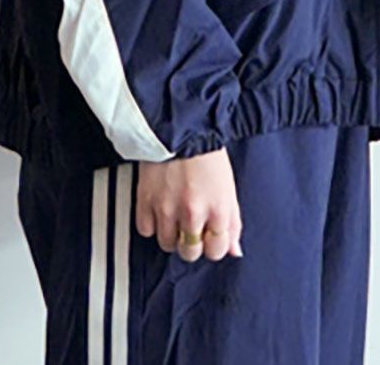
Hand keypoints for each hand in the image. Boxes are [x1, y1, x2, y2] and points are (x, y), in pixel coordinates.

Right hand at [135, 148, 243, 262]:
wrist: (179, 126)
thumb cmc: (206, 152)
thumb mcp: (229, 186)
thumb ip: (232, 222)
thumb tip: (235, 250)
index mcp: (217, 209)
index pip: (217, 251)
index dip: (214, 245)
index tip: (210, 236)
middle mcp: (192, 213)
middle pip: (191, 253)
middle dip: (192, 243)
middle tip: (191, 225)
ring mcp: (166, 208)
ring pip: (167, 244)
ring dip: (171, 234)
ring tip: (174, 215)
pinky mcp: (145, 200)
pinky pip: (146, 230)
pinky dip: (151, 223)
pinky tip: (158, 208)